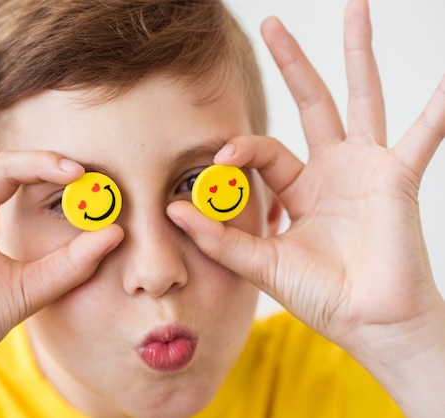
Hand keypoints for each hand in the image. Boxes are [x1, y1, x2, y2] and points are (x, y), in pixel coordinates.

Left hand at [168, 0, 444, 413]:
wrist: (368, 323)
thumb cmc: (320, 297)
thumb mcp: (262, 264)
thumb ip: (220, 238)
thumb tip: (171, 209)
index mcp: (299, 188)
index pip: (263, 149)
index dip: (239, 149)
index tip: (220, 159)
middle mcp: (332, 170)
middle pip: (310, 102)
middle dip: (292, 63)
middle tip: (272, 23)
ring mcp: (366, 168)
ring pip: (360, 97)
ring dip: (356, 53)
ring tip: (356, 7)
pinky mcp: (396, 177)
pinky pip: (422, 134)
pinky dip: (435, 107)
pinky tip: (444, 80)